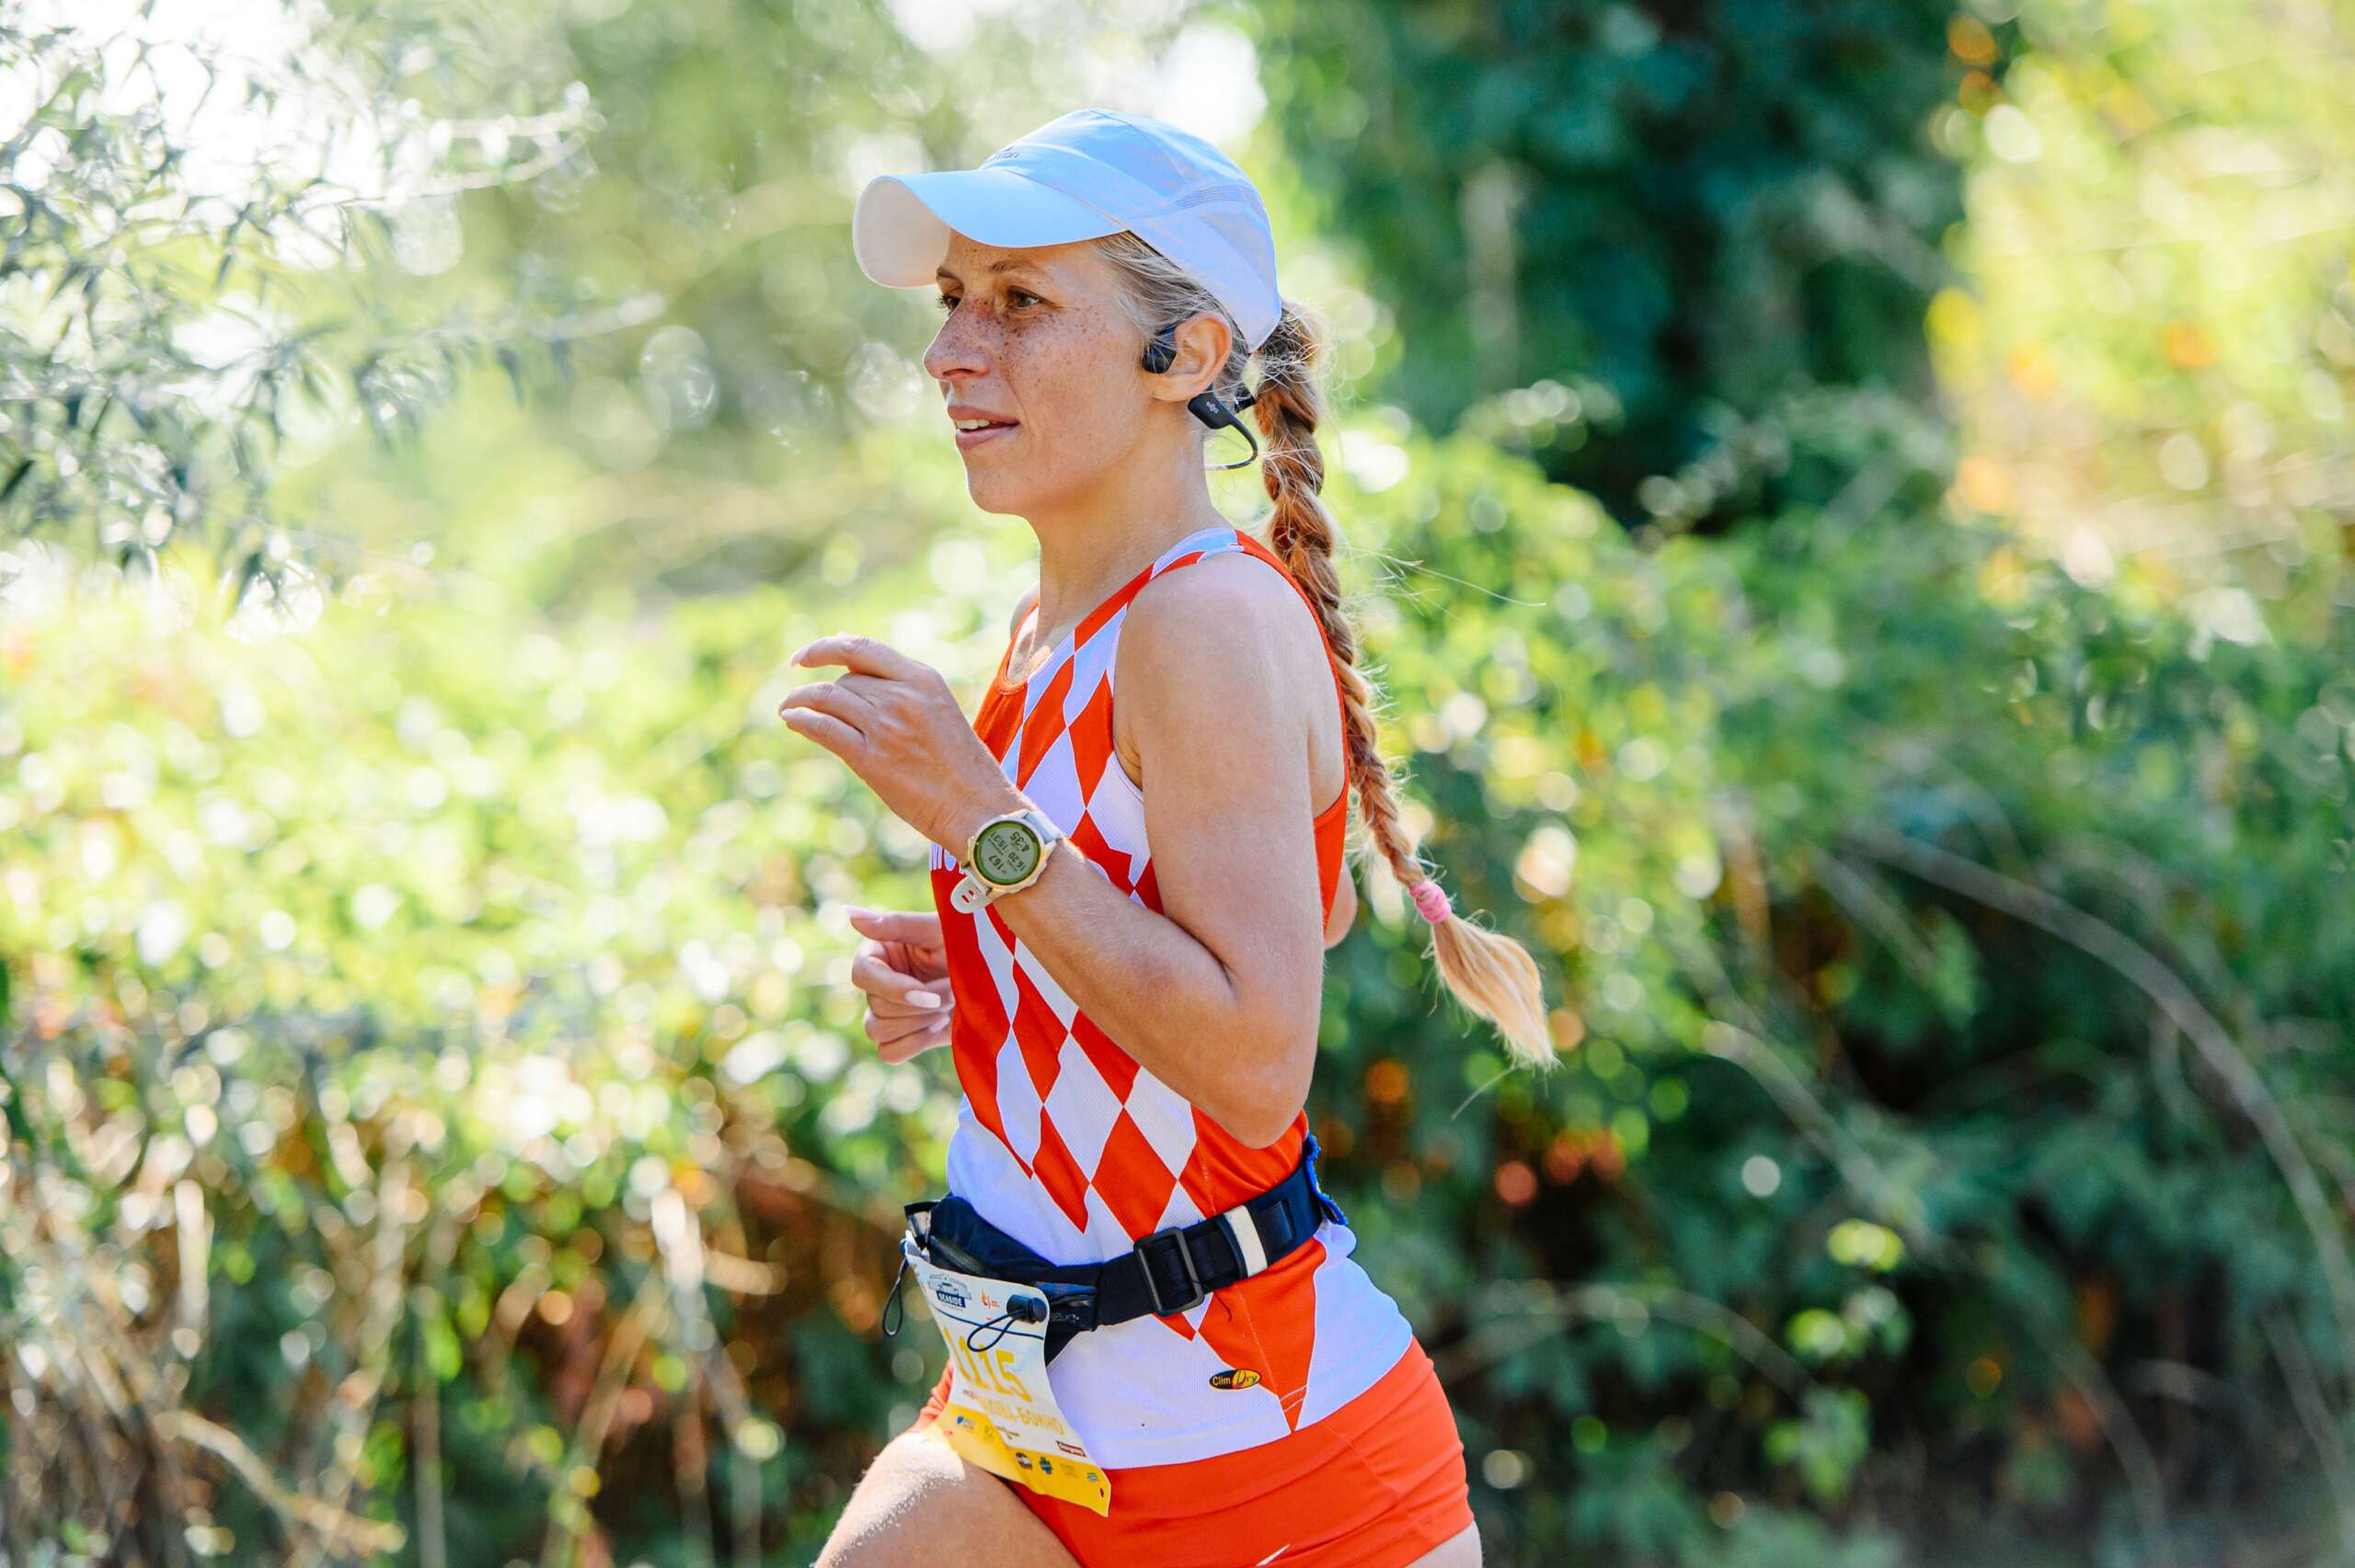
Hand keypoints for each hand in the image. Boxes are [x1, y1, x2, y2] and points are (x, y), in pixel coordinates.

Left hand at [780, 633, 1021, 851]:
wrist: (978, 807)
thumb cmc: (961, 765)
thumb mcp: (938, 710)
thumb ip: (901, 688)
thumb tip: (851, 665)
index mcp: (924, 679)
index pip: (862, 649)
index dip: (824, 648)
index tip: (802, 657)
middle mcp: (903, 696)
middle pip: (845, 680)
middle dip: (826, 692)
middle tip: (809, 705)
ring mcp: (887, 727)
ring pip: (829, 698)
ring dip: (801, 701)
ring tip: (788, 709)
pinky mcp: (873, 759)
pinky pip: (824, 728)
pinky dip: (801, 720)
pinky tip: (791, 720)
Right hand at [846, 904, 954, 1064]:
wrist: (996, 977)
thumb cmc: (969, 943)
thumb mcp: (937, 929)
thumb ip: (896, 924)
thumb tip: (849, 914)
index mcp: (879, 952)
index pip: (862, 975)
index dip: (894, 989)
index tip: (929, 995)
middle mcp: (878, 982)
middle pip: (875, 1007)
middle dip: (921, 1006)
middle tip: (953, 991)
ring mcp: (888, 1011)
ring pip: (878, 1031)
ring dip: (920, 1022)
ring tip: (949, 1005)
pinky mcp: (902, 1036)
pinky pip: (889, 1052)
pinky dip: (915, 1043)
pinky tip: (940, 1026)